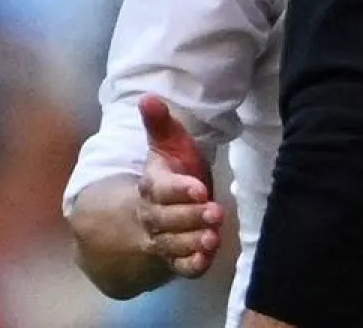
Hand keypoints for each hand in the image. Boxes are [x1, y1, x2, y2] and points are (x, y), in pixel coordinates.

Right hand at [137, 94, 223, 278]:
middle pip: (164, 220)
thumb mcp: (166, 145)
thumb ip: (159, 124)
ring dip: (191, 242)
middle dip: (189, 217)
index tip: (200, 188)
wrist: (159, 207)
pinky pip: (179, 266)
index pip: (160, 189)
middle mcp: (153, 215)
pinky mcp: (175, 257)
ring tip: (212, 237)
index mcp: (151, 186)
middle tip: (215, 211)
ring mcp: (162, 238)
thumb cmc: (171, 170)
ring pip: (171, 244)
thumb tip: (147, 96)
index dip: (178, 190)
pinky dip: (190, 266)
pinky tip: (205, 261)